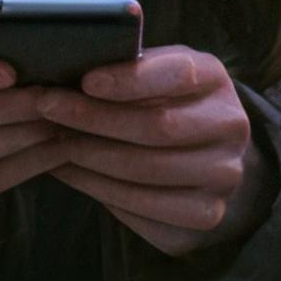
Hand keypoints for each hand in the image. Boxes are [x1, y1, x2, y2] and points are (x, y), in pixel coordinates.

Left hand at [36, 47, 268, 257]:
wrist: (208, 157)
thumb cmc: (166, 103)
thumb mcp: (157, 73)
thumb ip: (129, 67)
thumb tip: (71, 63)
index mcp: (217, 81)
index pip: (180, 74)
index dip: (130, 79)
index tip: (85, 80)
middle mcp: (230, 128)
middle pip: (158, 127)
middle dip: (95, 118)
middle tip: (49, 110)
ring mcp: (222, 177)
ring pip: (146, 171)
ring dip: (90, 157)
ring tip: (55, 143)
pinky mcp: (204, 216)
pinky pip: (144, 207)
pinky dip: (99, 189)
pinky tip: (71, 172)